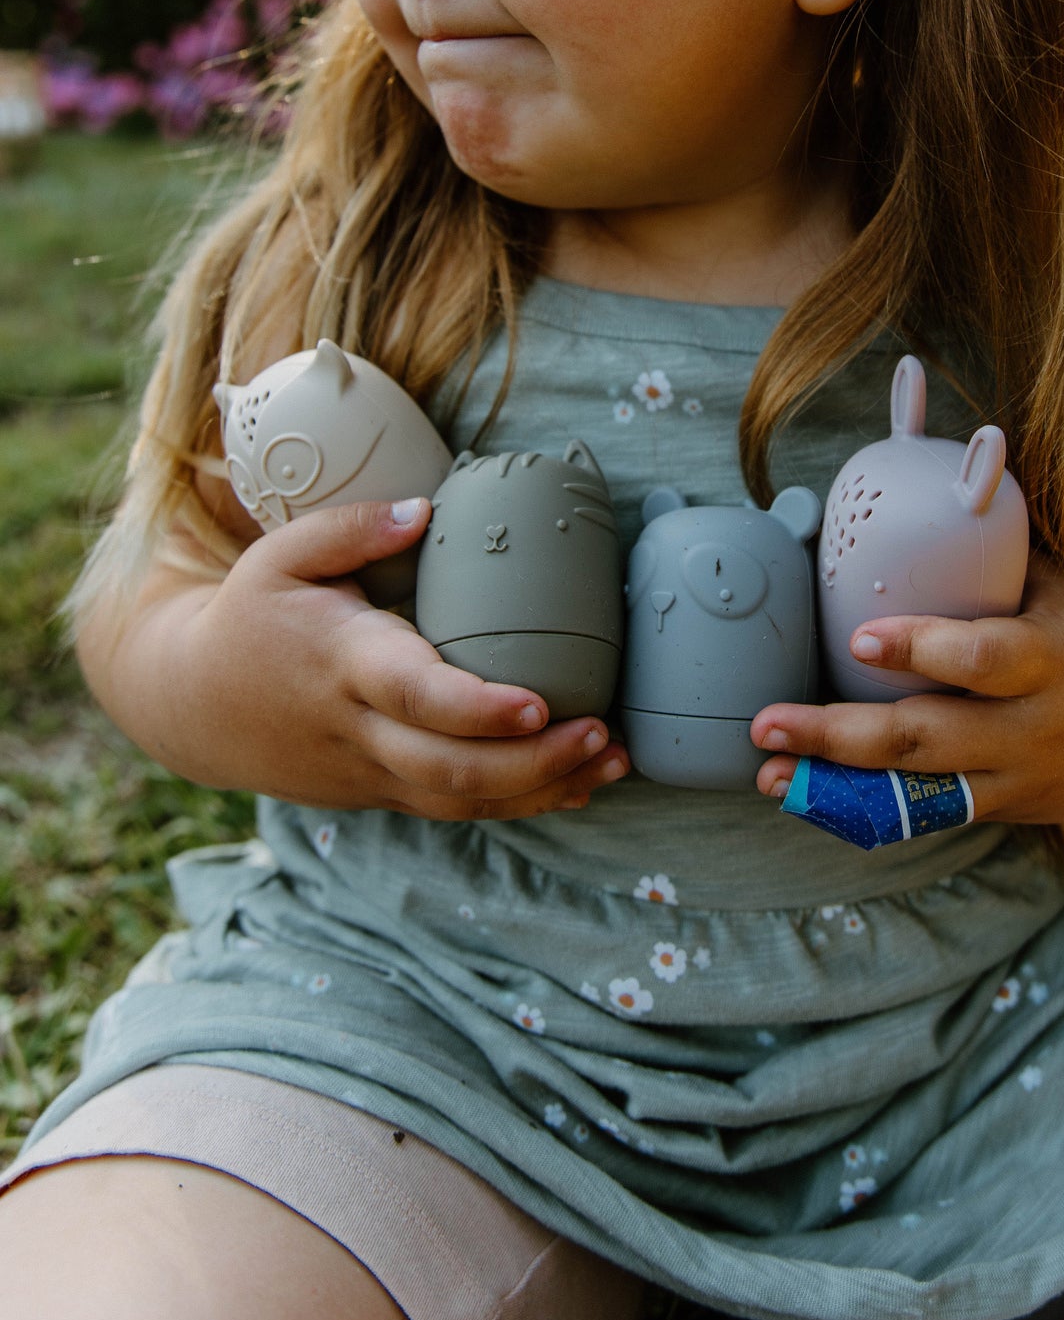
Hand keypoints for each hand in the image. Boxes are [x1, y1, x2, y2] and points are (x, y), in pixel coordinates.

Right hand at [146, 498, 629, 818]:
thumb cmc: (252, 617)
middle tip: (603, 736)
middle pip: (451, 770)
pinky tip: (578, 784)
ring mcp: (370, 772)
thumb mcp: (283, 556)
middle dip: (534, 764)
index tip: (538, 703)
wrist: (193, 706)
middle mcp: (359, 730)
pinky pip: (455, 809)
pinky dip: (519, 804)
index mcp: (342, 664)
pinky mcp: (381, 793)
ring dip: (542, 790)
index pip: (415, 697)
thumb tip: (425, 510)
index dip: (477, 709)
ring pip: (460, 802)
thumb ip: (353, 527)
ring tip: (613, 762)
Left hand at [751, 549, 1063, 825]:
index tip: (864, 637)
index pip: (983, 657)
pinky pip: (928, 816)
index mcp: (1051, 660)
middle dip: (839, 734)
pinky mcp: (1007, 806)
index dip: (924, 649)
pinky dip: (867, 810)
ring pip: (916, 794)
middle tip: (768, 720)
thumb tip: (946, 461)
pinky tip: (809, 797)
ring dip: (835, 785)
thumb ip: (1001, 543)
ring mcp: (1017, 778)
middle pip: (926, 739)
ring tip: (765, 771)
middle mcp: (1030, 729)